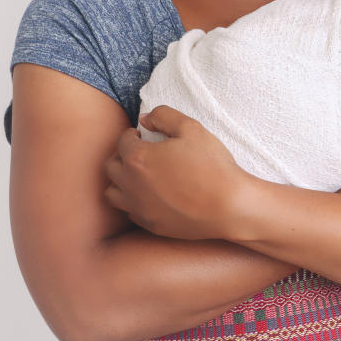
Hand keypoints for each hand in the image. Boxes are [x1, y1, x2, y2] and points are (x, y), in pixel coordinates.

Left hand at [104, 105, 250, 239]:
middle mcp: (131, 184)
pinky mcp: (149, 224)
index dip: (131, 135)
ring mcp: (139, 207)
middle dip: (122, 155)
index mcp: (138, 158)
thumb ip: (164, 116)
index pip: (122, 142)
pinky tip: (149, 195)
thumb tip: (145, 119)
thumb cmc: (212, 166)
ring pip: (112, 193)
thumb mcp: (192, 128)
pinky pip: (129, 211)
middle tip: (139, 152)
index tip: (141, 135)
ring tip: (138, 175)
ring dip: (120, 180)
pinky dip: (133, 201)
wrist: (229, 206)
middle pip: (111, 167)